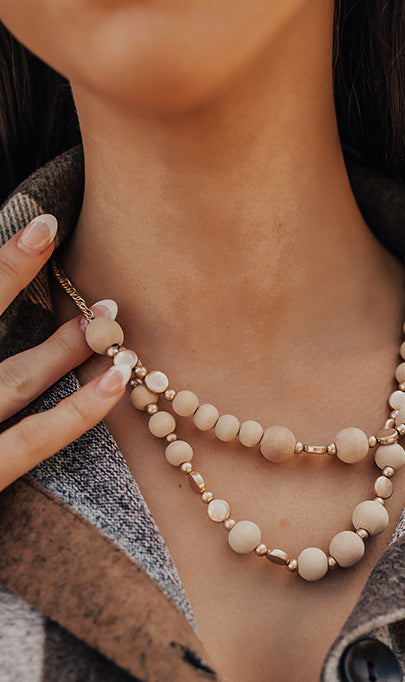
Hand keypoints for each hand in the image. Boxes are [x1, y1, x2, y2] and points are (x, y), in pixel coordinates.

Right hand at [0, 214, 129, 491]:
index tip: (41, 232)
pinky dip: (72, 414)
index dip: (1, 267)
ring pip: (13, 378)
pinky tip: (112, 389)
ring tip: (109, 321)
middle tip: (71, 259)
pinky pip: (26, 444)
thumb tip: (15, 372)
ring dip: (63, 347)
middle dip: (25, 289)